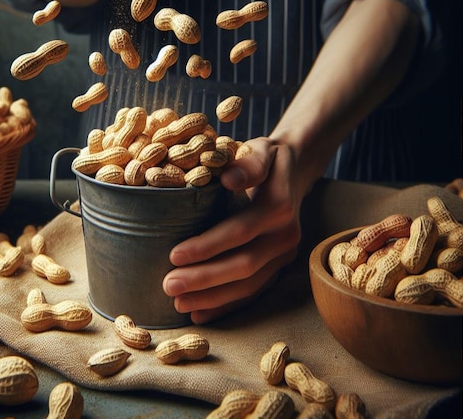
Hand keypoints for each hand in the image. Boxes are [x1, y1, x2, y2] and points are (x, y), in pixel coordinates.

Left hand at [162, 138, 302, 323]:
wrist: (294, 169)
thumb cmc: (267, 157)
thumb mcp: (261, 149)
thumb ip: (249, 163)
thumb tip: (229, 178)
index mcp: (279, 206)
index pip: (239, 231)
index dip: (207, 246)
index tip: (174, 255)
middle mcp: (286, 235)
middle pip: (243, 265)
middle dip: (204, 279)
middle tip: (168, 286)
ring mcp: (285, 255)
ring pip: (249, 285)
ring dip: (213, 298)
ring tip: (178, 303)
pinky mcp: (279, 267)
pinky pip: (254, 291)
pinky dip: (227, 305)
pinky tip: (199, 313)